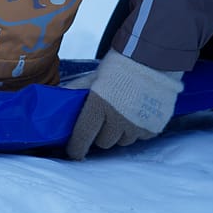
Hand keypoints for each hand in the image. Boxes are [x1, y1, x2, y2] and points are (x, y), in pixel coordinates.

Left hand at [66, 49, 182, 159]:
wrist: (152, 59)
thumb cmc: (119, 66)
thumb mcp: (94, 77)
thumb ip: (77, 91)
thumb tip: (58, 97)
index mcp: (98, 105)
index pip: (83, 136)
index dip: (77, 147)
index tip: (74, 152)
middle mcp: (118, 120)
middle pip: (104, 142)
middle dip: (101, 133)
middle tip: (103, 120)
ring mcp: (137, 126)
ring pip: (123, 141)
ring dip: (119, 132)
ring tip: (122, 114)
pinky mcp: (153, 127)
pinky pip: (141, 137)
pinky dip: (137, 130)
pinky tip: (137, 114)